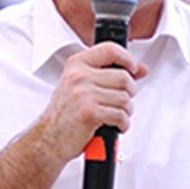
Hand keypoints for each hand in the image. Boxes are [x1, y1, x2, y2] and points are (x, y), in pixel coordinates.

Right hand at [38, 43, 147, 164]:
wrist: (48, 138)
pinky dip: (122, 124)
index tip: (132, 68)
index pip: (110, 49)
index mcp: (77, 64)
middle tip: (120, 101)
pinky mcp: (90, 113)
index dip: (127, 58)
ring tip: (114, 115)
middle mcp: (79, 76)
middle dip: (129, 93)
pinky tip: (113, 125)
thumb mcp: (83, 86)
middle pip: (124, 77)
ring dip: (125, 111)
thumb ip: (111, 74)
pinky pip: (121, 116)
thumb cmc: (66, 114)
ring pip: (125, 98)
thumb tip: (140, 69)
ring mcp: (83, 94)